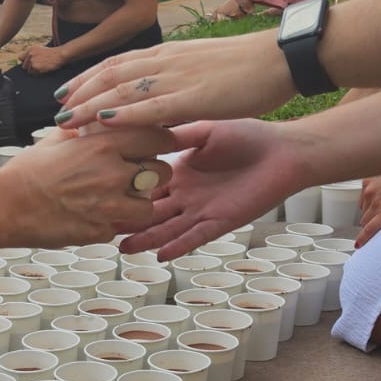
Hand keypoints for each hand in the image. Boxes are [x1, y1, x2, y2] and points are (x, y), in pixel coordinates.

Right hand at [0, 126, 178, 246]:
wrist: (5, 206)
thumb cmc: (26, 173)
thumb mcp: (57, 139)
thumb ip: (86, 130)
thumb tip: (99, 119)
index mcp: (104, 145)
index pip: (159, 137)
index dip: (162, 140)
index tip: (159, 144)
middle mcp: (113, 174)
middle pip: (162, 172)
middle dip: (154, 173)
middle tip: (139, 174)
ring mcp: (109, 206)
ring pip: (148, 206)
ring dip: (138, 203)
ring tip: (118, 200)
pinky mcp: (101, 232)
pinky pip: (121, 228)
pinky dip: (112, 223)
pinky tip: (93, 215)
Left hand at [18, 44, 64, 74]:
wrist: (59, 55)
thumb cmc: (52, 53)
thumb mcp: (40, 49)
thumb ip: (30, 54)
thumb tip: (19, 59)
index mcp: (30, 49)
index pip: (21, 58)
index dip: (26, 62)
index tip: (32, 63)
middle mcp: (29, 54)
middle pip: (24, 66)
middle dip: (30, 67)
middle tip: (40, 65)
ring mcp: (32, 60)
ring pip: (29, 71)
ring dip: (35, 71)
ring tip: (43, 66)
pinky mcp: (35, 66)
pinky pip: (34, 74)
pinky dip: (39, 73)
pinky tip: (44, 68)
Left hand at [53, 30, 294, 130]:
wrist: (281, 58)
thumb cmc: (250, 68)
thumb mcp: (203, 72)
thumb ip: (178, 83)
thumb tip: (162, 100)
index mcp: (168, 55)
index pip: (117, 64)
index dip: (88, 79)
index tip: (66, 93)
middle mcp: (165, 62)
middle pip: (110, 75)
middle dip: (79, 93)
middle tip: (55, 114)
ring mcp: (177, 78)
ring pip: (122, 90)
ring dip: (90, 106)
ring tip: (65, 122)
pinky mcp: (192, 97)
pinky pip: (151, 106)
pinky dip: (123, 113)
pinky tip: (103, 122)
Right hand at [114, 120, 309, 258]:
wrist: (283, 152)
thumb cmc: (247, 135)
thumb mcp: (204, 130)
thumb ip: (174, 134)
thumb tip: (141, 126)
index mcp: (179, 172)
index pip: (145, 184)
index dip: (123, 190)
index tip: (97, 193)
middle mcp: (187, 195)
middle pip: (150, 212)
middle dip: (128, 220)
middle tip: (100, 227)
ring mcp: (202, 211)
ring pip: (168, 229)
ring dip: (147, 239)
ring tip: (123, 248)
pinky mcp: (221, 222)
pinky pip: (196, 237)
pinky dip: (179, 246)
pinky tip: (160, 254)